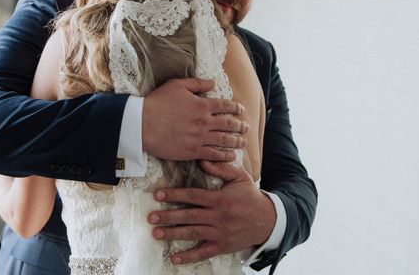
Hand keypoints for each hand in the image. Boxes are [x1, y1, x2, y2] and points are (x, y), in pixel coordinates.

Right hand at [142, 78, 247, 161]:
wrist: (142, 124)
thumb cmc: (157, 102)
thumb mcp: (177, 85)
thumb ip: (197, 83)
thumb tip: (213, 83)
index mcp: (202, 105)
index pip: (225, 106)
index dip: (236, 108)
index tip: (241, 110)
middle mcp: (204, 122)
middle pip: (229, 124)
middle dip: (240, 126)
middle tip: (246, 127)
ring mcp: (199, 138)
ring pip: (224, 141)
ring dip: (236, 141)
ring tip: (243, 142)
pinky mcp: (192, 152)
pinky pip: (213, 155)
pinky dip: (224, 156)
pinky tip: (231, 156)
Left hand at [148, 161, 275, 264]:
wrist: (268, 220)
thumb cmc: (250, 196)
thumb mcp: (239, 177)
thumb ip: (221, 168)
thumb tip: (203, 160)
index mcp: (219, 199)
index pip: (193, 196)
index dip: (174, 195)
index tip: (158, 195)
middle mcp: (218, 217)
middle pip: (188, 216)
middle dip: (168, 216)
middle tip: (151, 217)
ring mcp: (219, 233)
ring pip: (192, 233)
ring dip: (173, 234)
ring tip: (156, 233)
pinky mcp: (222, 246)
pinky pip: (203, 253)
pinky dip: (188, 256)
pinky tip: (174, 257)